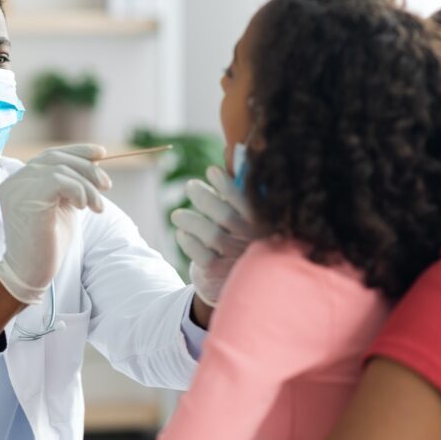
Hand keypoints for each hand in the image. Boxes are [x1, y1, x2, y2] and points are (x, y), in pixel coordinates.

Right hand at [0, 145, 111, 304]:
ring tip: (97, 207)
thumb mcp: (62, 206)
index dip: (78, 151)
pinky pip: (58, 181)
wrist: (32, 271)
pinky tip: (83, 207)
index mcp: (21, 180)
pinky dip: (77, 191)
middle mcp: (15, 180)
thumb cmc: (48, 242)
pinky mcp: (27, 199)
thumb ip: (70, 185)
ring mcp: (18, 188)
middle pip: (56, 159)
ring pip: (61, 170)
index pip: (50, 155)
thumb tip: (95, 163)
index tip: (101, 154)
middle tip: (107, 186)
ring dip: (87, 187)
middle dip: (87, 169)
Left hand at [171, 165, 253, 305]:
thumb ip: (239, 192)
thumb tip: (229, 158)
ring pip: (210, 235)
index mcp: (263, 224)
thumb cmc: (237, 238)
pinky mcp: (219, 272)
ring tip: (177, 215)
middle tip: (190, 186)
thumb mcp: (243, 217)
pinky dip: (188, 242)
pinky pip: (200, 254)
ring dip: (190, 220)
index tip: (211, 170)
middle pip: (225, 216)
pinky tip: (181, 234)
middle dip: (204, 197)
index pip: (247, 202)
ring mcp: (236, 258)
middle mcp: (252, 241)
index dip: (227, 185)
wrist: (236, 281)